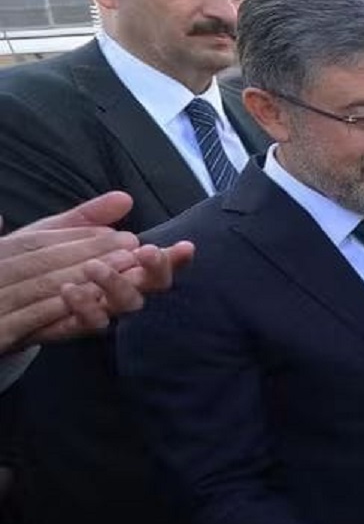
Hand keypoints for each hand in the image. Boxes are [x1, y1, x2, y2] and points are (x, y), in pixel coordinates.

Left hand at [0, 192, 194, 352]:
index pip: (157, 261)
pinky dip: (86, 305)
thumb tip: (125, 198)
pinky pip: (94, 322)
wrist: (9, 286)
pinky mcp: (78, 326)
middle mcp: (120, 289)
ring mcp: (102, 309)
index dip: (175, 256)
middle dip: (155, 268)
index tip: (185, 246)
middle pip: (154, 285)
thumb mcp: (63, 228)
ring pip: (128, 304)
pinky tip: (68, 288)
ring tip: (92, 266)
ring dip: (116, 283)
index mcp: (122, 264)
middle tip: (143, 251)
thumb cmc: (41, 257)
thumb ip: (93, 215)